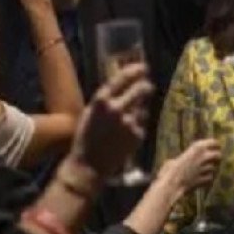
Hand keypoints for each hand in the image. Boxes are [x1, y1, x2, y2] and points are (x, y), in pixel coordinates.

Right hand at [69, 63, 153, 178]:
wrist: (89, 165)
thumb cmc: (86, 137)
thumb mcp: (90, 112)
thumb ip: (106, 98)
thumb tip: (123, 83)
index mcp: (101, 100)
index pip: (123, 77)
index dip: (135, 70)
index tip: (143, 67)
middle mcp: (117, 109)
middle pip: (142, 88)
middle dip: (146, 86)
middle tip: (147, 87)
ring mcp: (129, 122)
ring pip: (143, 108)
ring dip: (138, 110)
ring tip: (124, 123)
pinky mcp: (138, 135)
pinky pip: (141, 124)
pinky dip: (137, 126)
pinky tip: (125, 135)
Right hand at [162, 138, 221, 196]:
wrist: (170, 184)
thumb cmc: (169, 170)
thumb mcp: (177, 159)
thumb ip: (187, 158)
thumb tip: (189, 160)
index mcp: (197, 147)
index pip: (214, 143)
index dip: (215, 146)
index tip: (215, 148)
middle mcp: (203, 156)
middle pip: (218, 155)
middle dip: (217, 159)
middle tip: (214, 161)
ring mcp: (205, 168)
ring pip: (214, 168)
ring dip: (210, 170)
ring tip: (202, 172)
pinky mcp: (205, 179)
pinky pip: (210, 178)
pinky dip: (207, 180)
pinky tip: (200, 180)